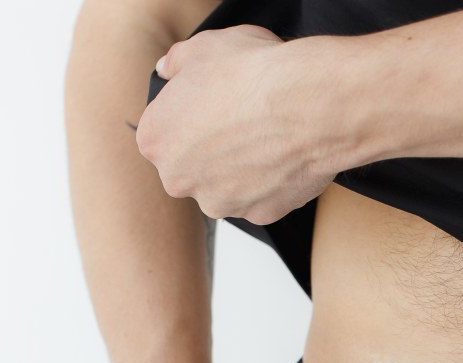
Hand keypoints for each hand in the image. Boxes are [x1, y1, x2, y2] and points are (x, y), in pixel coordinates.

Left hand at [135, 25, 343, 223]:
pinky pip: (260, 198)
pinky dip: (270, 181)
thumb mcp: (203, 47)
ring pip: (226, 186)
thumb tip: (169, 69)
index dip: (188, 115)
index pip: (162, 132)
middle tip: (239, 120)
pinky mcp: (259, 215)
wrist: (307, 106)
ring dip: (241, 167)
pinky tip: (283, 154)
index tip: (209, 104)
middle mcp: (180, 181)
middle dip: (211, 149)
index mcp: (156, 140)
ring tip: (265, 136)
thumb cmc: (252, 75)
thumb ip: (176, 62)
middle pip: (191, 166)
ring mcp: (221, 203)